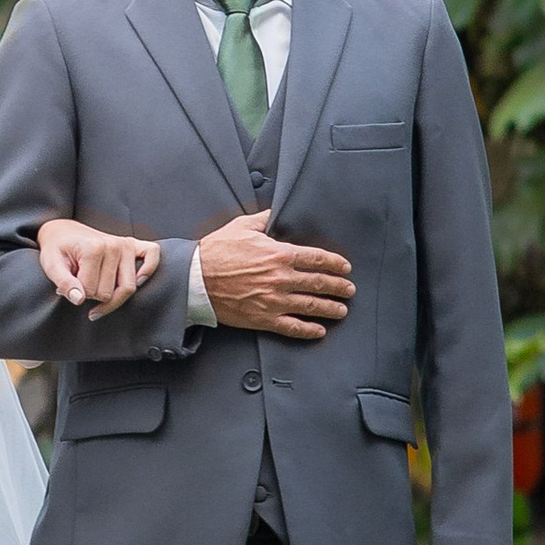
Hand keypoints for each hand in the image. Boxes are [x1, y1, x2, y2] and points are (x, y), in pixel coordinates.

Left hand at [38, 218, 163, 316]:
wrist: (63, 232)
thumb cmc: (57, 250)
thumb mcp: (51, 266)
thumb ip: (64, 283)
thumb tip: (79, 299)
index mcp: (93, 248)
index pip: (92, 291)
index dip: (79, 294)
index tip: (70, 285)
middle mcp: (114, 245)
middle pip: (111, 293)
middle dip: (95, 296)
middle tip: (82, 286)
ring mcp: (125, 244)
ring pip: (129, 287)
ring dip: (113, 294)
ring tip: (98, 290)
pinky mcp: (133, 244)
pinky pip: (152, 256)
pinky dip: (148, 270)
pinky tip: (136, 280)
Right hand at [197, 208, 353, 341]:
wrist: (194, 278)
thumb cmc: (216, 251)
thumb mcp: (242, 226)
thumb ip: (263, 219)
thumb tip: (275, 213)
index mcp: (279, 254)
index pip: (317, 259)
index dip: (335, 264)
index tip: (345, 268)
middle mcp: (281, 278)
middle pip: (319, 283)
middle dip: (339, 287)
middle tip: (349, 290)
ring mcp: (274, 300)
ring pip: (311, 306)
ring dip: (330, 308)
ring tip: (341, 310)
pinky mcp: (263, 318)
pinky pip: (292, 327)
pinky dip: (309, 330)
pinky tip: (319, 331)